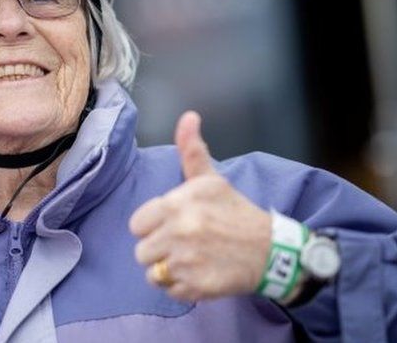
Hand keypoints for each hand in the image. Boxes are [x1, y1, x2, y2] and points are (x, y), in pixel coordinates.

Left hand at [128, 111, 270, 300]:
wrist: (272, 251)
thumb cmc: (236, 213)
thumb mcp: (212, 180)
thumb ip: (192, 151)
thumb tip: (188, 116)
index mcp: (176, 205)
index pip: (137, 224)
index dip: (152, 226)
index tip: (172, 225)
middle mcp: (178, 233)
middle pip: (142, 250)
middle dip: (159, 249)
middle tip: (184, 244)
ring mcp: (186, 262)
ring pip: (152, 272)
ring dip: (167, 270)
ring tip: (190, 260)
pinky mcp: (196, 287)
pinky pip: (169, 291)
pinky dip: (181, 287)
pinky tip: (199, 274)